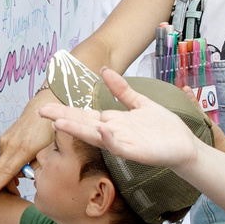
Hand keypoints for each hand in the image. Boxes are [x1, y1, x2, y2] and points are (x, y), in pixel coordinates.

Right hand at [0, 88, 58, 201]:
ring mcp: (5, 141)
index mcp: (24, 149)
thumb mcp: (51, 150)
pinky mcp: (4, 139)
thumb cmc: (51, 129)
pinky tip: (18, 168)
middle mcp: (10, 145)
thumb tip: (24, 177)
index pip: (7, 172)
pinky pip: (4, 158)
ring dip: (6, 178)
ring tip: (16, 186)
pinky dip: (8, 167)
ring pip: (1, 166)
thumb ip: (39, 166)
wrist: (44, 106)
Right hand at [38, 68, 204, 173]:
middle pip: (83, 124)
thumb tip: (103, 71)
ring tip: (60, 122)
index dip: (65, 110)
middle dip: (63, 118)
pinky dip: (110, 138)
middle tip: (42, 112)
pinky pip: (120, 145)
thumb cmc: (161, 128)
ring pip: (96, 136)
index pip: (84, 115)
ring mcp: (123, 143)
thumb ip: (121, 89)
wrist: (183, 145)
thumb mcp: (139, 103)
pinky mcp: (136, 152)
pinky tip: (102, 128)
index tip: (45, 106)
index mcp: (112, 122)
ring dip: (78, 130)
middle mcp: (112, 133)